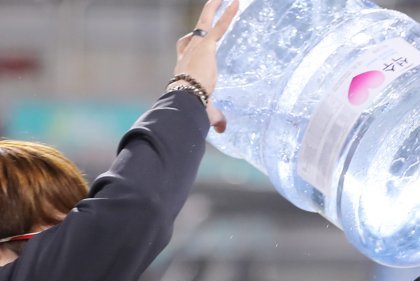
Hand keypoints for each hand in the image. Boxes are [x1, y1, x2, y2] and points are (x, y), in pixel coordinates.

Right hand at [174, 0, 240, 132]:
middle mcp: (188, 54)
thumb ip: (215, 116)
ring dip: (214, 9)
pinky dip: (228, 13)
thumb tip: (222, 129)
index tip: (189, 41)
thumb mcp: (205, 109)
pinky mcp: (207, 45)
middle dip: (201, 22)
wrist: (185, 97)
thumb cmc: (190, 105)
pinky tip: (236, 2)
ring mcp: (197, 47)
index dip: (186, 44)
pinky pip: (219, 25)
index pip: (184, 50)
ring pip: (204, 23)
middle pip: (192, 33)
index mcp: (184, 67)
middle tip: (209, 8)